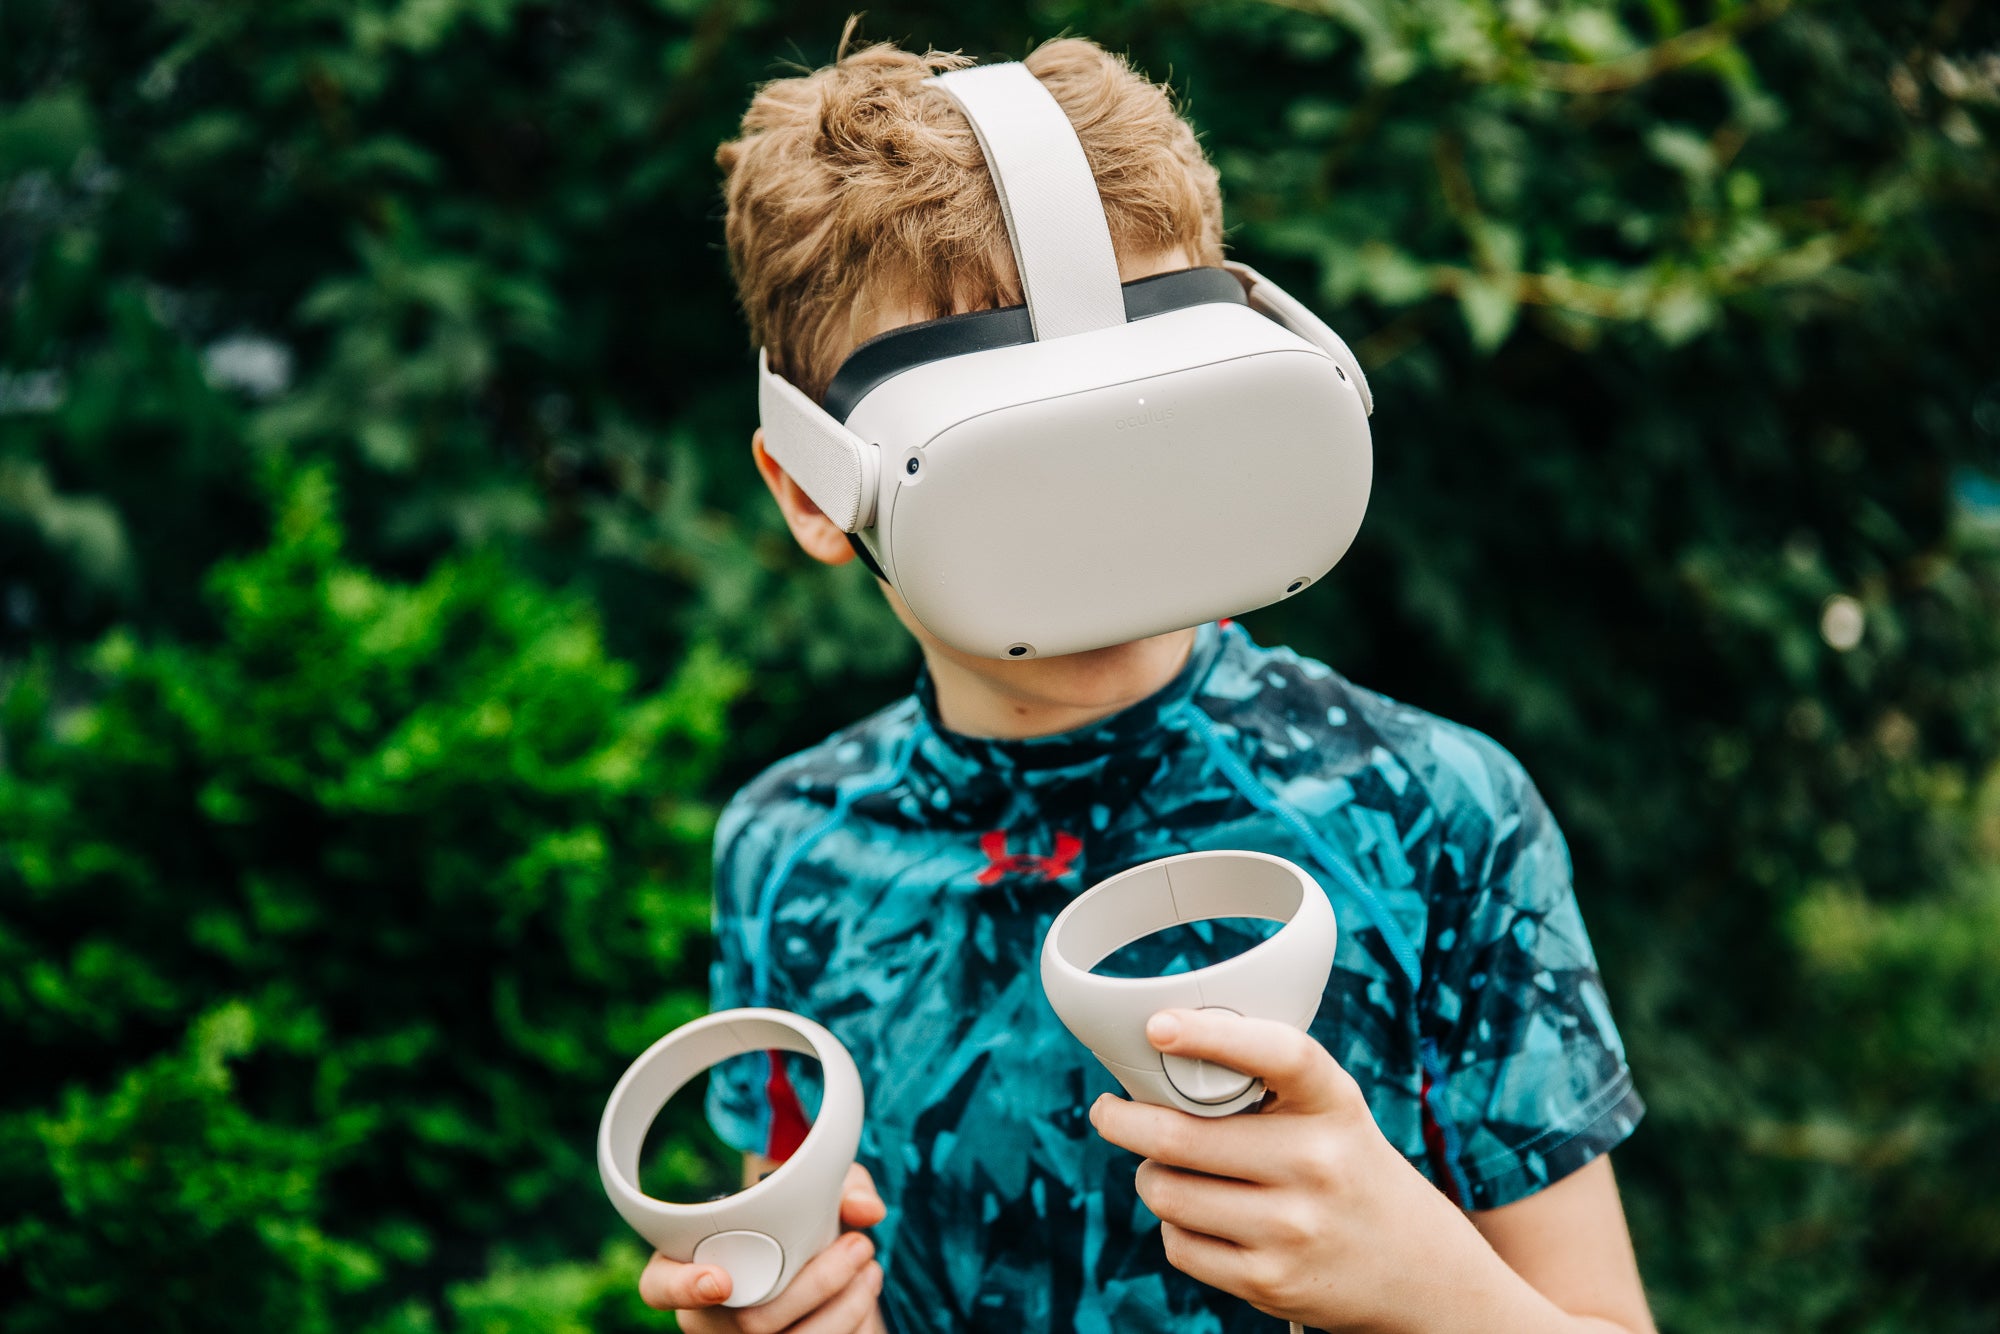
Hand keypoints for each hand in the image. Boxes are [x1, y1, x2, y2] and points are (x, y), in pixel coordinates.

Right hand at [638, 1162, 888, 1332]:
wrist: (815, 1263)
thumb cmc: (797, 1223)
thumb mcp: (815, 1193)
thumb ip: (839, 1187)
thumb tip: (866, 1208)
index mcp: (688, 1265)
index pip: (659, 1287)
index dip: (682, 1288)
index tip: (721, 1280)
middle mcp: (707, 1315)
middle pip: (747, 1320)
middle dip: (814, 1285)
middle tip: (858, 1244)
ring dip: (842, 1308)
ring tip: (869, 1266)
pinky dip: (849, 1322)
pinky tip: (866, 1288)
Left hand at [1088, 1009, 1506, 1333]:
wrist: (1416, 1268)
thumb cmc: (1346, 1167)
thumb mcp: (1330, 1112)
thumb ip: (1264, 1084)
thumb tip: (1156, 1062)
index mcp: (1333, 1103)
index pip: (1279, 1055)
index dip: (1212, 1035)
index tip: (1157, 1026)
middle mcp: (1317, 1163)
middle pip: (1178, 1136)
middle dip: (1122, 1121)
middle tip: (1109, 1111)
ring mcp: (1293, 1228)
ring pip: (1166, 1191)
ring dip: (1151, 1177)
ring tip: (1168, 1169)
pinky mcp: (1269, 1281)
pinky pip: (1178, 1244)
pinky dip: (1175, 1226)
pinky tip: (1202, 1216)